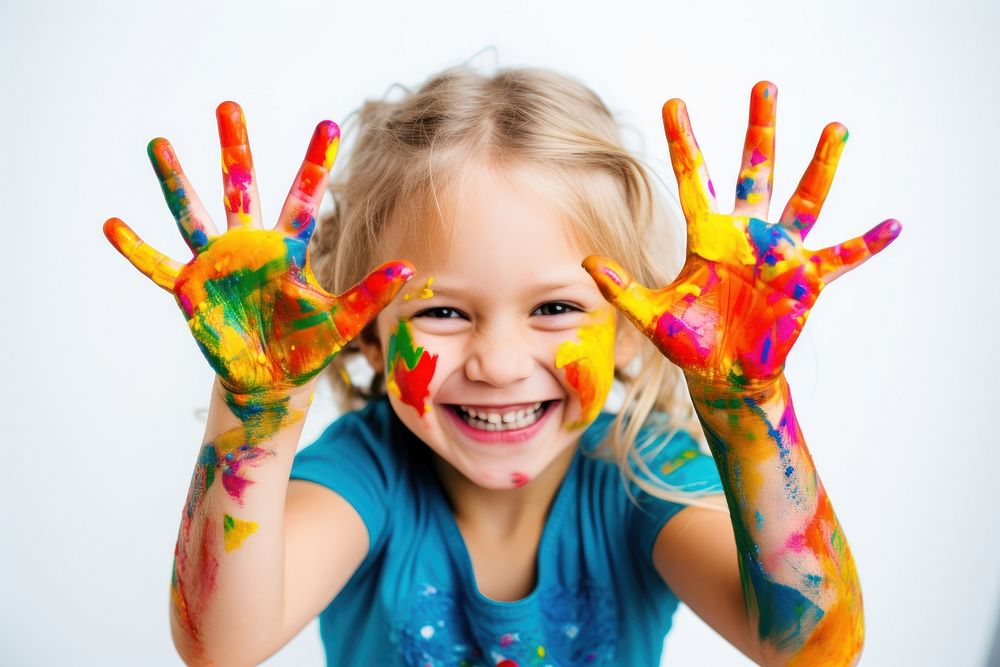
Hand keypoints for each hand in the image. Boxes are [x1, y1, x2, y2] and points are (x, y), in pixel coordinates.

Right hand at [105, 102, 412, 394]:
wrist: (272, 379)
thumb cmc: (306, 346)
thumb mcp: (342, 321)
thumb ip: (371, 294)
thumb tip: (408, 267)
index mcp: (289, 249)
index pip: (305, 197)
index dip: (315, 162)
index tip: (326, 123)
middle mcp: (252, 247)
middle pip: (243, 189)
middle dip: (237, 149)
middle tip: (229, 105)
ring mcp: (219, 265)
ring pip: (195, 214)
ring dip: (177, 182)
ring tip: (159, 145)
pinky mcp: (192, 290)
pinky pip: (159, 266)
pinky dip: (137, 249)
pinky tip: (112, 224)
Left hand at [584, 82, 900, 384]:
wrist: (723, 376)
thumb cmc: (689, 344)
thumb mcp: (652, 315)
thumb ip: (622, 288)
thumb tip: (586, 263)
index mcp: (707, 237)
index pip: (693, 179)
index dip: (683, 143)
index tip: (674, 104)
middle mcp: (745, 236)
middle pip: (755, 173)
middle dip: (759, 131)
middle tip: (764, 87)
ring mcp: (777, 255)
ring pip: (802, 200)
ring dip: (819, 167)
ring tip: (835, 129)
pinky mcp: (803, 281)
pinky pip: (840, 258)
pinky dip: (866, 244)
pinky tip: (892, 224)